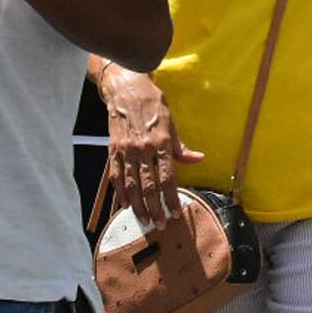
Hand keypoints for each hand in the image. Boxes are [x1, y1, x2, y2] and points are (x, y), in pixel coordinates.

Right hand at [100, 63, 203, 227]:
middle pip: (149, 186)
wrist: (125, 87)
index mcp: (161, 142)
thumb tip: (198, 159)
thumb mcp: (171, 121)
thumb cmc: (151, 103)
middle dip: (156, 208)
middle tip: (161, 225)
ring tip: (145, 220)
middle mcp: (143, 148)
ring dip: (139, 205)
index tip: (176, 212)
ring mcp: (126, 150)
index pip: (168, 178)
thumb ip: (181, 146)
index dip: (171, 198)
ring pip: (131, 185)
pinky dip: (120, 192)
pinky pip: (116, 175)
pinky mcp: (113, 149)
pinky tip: (125, 205)